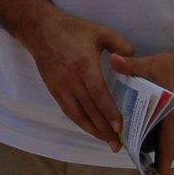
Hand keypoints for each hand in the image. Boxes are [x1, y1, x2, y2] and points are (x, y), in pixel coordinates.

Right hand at [21, 11, 134, 151]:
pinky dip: (80, 122)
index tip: (120, 126)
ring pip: (78, 114)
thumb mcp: (100, 31)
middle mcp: (72, 80)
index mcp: (85, 65)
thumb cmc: (72, 30)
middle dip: (104, 129)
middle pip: (90, 109)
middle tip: (117, 144)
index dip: (109, 111)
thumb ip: (120, 45)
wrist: (40, 30)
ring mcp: (62, 87)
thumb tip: (132, 59)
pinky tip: (90, 129)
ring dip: (93, 130)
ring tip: (107, 142)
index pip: (99, 93)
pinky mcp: (54, 90)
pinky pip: (69, 111)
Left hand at [109, 44, 173, 174]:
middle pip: (162, 156)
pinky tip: (135, 146)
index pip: (166, 153)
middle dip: (151, 173)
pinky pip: (160, 138)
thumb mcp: (153, 65)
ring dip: (149, 159)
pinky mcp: (171, 120)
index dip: (158, 173)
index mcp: (173, 120)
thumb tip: (113, 59)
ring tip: (135, 172)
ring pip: (160, 148)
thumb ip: (132, 65)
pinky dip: (149, 145)